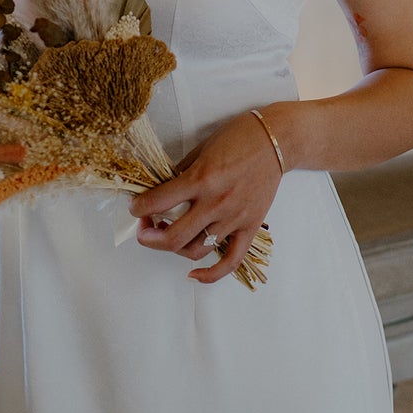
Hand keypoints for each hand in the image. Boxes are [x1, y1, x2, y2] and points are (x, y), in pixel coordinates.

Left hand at [129, 111, 281, 284]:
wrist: (277, 141)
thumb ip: (182, 173)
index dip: (139, 208)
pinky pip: (230, 261)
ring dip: (174, 249)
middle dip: (149, 238)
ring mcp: (233, 218)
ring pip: (196, 250)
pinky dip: (210, 274)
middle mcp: (216, 202)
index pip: (158, 202)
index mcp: (201, 178)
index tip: (136, 208)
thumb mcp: (202, 149)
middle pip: (173, 237)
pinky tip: (193, 274)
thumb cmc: (240, 138)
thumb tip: (161, 192)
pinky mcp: (249, 227)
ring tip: (168, 236)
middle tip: (144, 229)